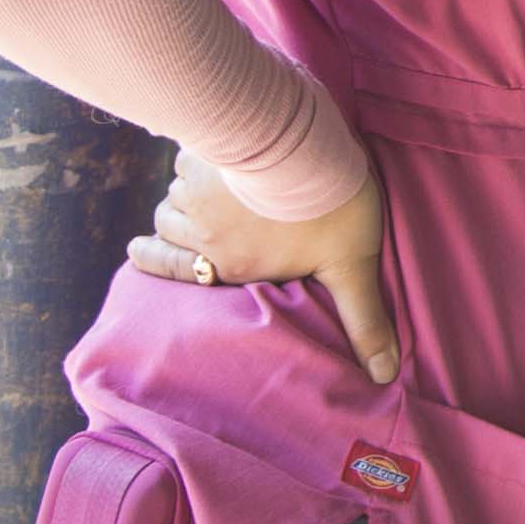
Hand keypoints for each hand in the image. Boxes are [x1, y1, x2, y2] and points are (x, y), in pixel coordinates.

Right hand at [131, 158, 401, 382]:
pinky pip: (184, 162)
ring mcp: (196, 192)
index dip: (154, 259)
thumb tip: (384, 374)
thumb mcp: (353, 269)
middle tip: (187, 217)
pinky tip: (211, 158)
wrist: (308, 149)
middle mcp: (203, 233)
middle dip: (176, 224)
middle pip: (168, 228)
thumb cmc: (332, 210)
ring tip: (201, 190)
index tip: (140, 251)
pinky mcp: (202, 155)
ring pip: (173, 197)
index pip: (173, 268)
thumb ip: (363, 320)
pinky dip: (194, 162)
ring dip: (183, 194)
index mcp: (231, 266)